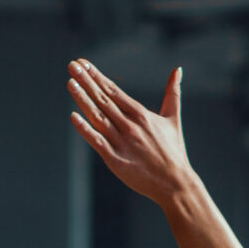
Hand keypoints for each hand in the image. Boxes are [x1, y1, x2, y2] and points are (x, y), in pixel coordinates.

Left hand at [67, 58, 190, 205]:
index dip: (97, 76)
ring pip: (98, 116)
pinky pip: (97, 142)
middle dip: (87, 81)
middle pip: (104, 99)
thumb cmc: (173, 151)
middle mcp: (130, 125)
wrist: (174, 183)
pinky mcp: (116, 160)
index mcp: (141, 114)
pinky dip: (85, 129)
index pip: (114, 91)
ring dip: (83, 99)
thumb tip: (178, 69)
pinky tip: (73, 117)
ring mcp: (122, 142)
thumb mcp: (173, 118)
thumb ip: (173, 93)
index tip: (84, 64)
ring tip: (70, 83)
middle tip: (72, 65)